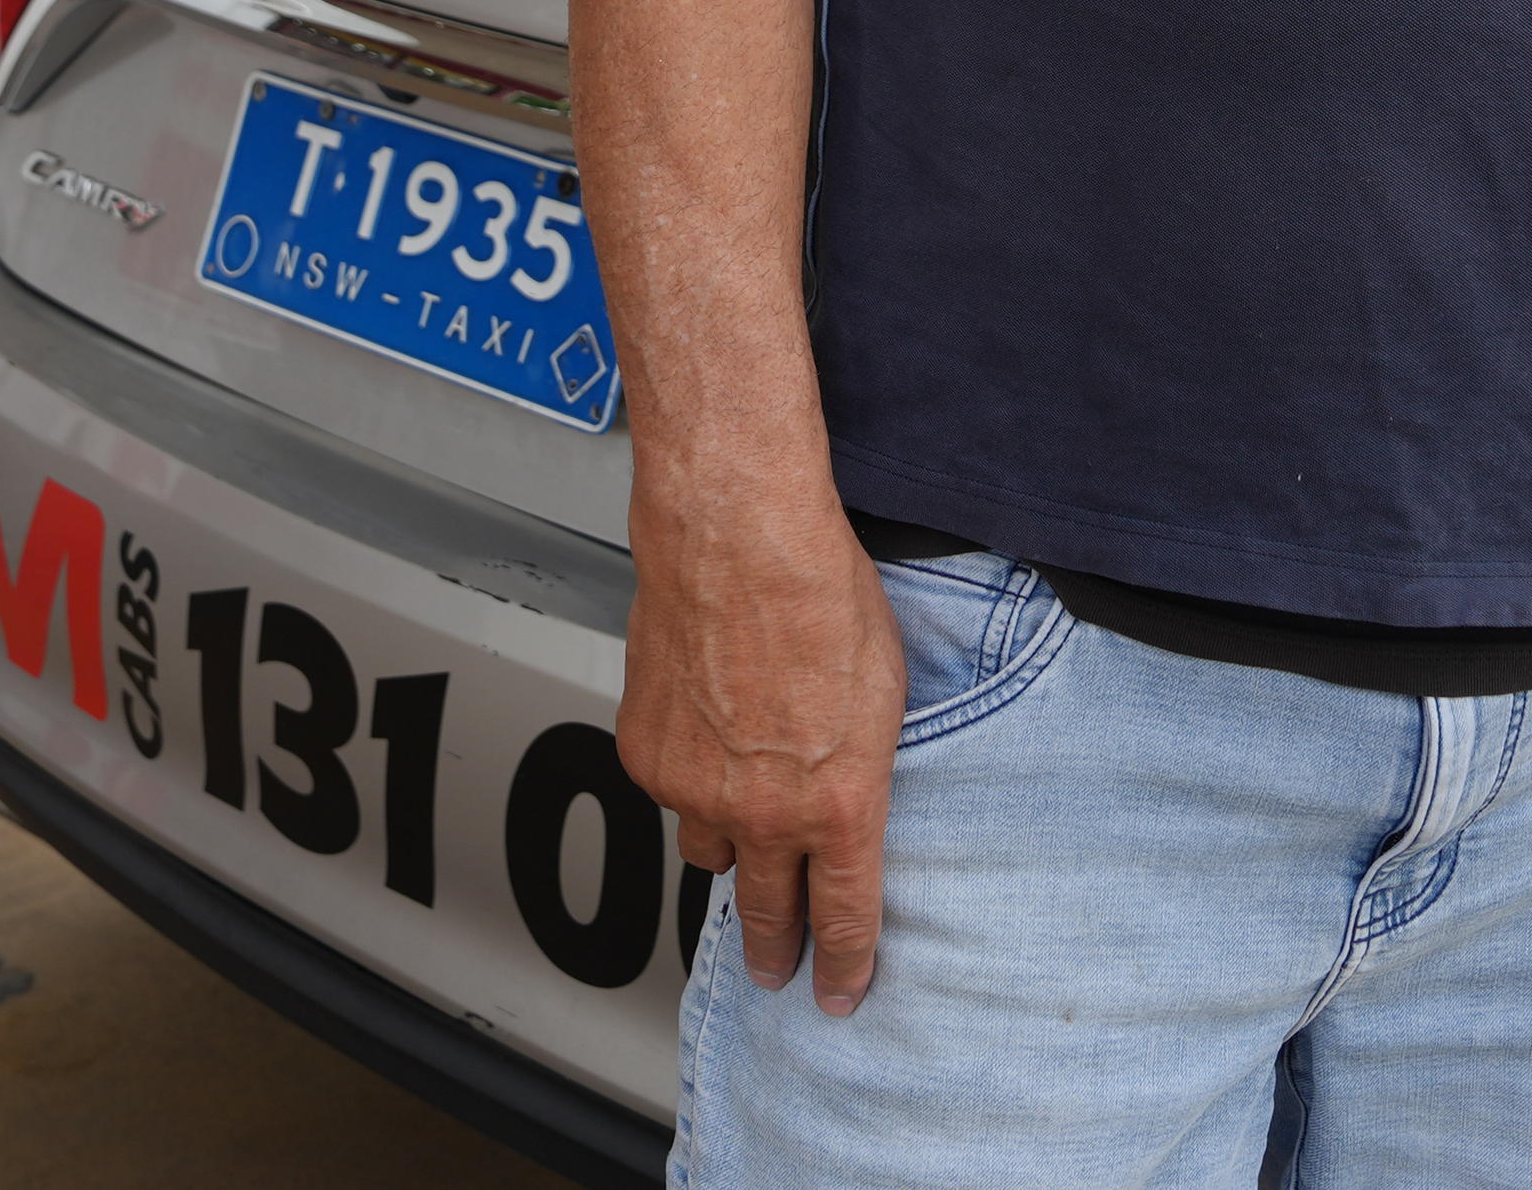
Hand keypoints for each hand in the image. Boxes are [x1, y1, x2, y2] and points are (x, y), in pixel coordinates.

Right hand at [616, 494, 906, 1010]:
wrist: (737, 538)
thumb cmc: (821, 594)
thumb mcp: (885, 693)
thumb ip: (862, 764)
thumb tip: (847, 790)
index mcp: (840, 804)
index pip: (843, 916)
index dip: (843, 965)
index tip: (839, 993)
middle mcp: (764, 812)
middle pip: (768, 913)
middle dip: (776, 952)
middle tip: (779, 973)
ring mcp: (696, 789)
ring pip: (709, 849)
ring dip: (729, 846)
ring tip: (742, 820)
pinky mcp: (647, 756)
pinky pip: (669, 793)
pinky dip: (687, 777)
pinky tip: (706, 730)